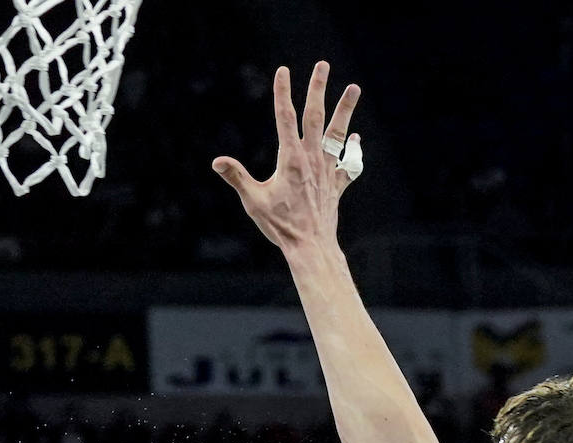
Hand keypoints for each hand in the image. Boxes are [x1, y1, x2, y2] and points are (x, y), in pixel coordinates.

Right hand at [212, 61, 360, 253]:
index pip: (285, 118)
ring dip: (344, 110)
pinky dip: (352, 151)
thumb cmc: (280, 226)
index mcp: (290, 159)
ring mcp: (326, 172)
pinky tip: (355, 138)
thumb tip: (217, 162)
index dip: (283, 93)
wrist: (310, 247)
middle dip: (318, 89)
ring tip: (354, 88)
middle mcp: (311, 160)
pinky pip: (347, 165)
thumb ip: (237, 177)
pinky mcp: (335, 186)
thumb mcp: (253, 201)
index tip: (283, 71)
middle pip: (315, 117)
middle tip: (322, 65)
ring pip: (337, 134)